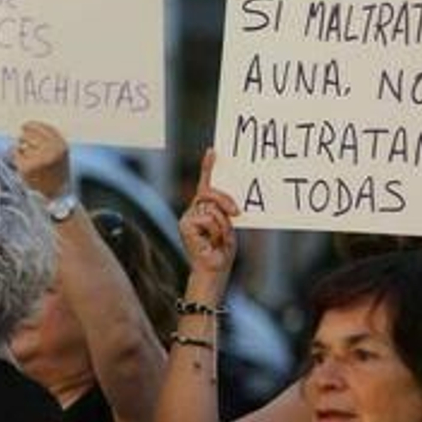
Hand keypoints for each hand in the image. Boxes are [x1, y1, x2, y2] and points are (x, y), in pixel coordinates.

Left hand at [12, 121, 70, 199]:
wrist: (58, 195)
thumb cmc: (58, 174)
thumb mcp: (60, 154)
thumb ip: (50, 140)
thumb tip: (30, 127)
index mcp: (61, 146)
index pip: (45, 128)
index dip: (34, 125)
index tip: (26, 125)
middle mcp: (50, 151)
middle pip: (31, 134)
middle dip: (24, 135)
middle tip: (21, 138)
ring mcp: (38, 159)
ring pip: (22, 144)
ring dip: (20, 147)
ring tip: (24, 154)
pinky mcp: (26, 167)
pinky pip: (16, 154)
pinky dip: (16, 156)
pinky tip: (21, 163)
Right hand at [178, 149, 238, 299]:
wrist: (214, 271)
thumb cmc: (222, 252)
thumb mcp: (228, 226)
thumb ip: (225, 211)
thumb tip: (231, 204)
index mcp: (202, 210)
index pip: (205, 185)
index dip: (207, 168)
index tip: (213, 151)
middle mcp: (192, 211)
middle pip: (209, 192)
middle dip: (225, 201)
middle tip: (237, 213)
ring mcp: (187, 218)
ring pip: (211, 206)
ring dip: (223, 223)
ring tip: (220, 238)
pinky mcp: (185, 224)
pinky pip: (208, 216)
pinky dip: (216, 228)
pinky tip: (213, 241)